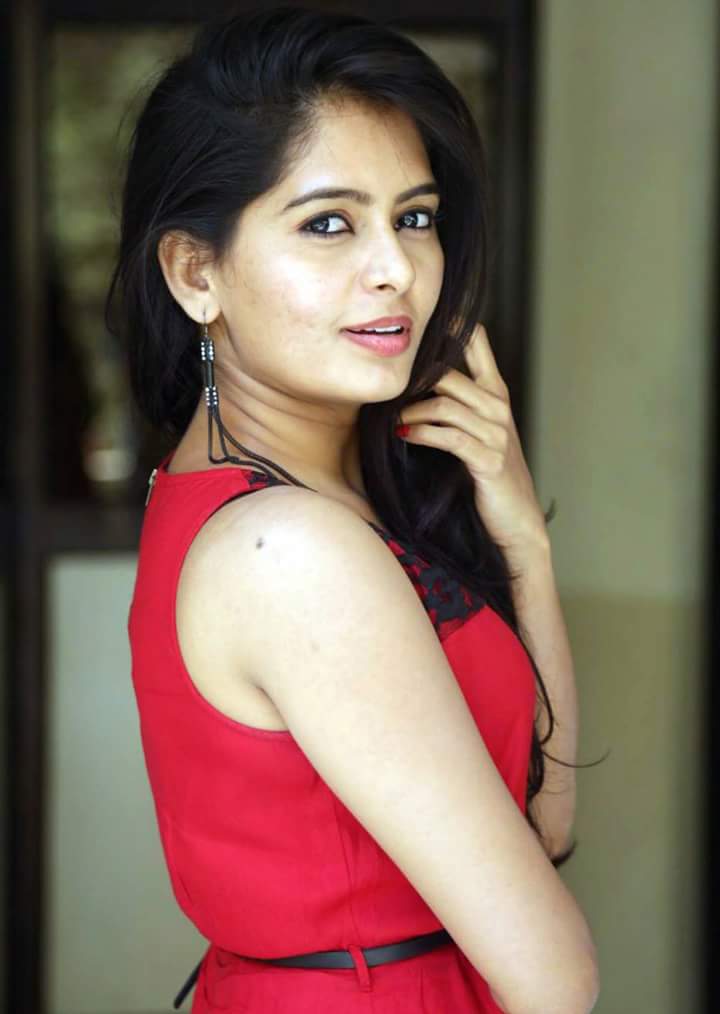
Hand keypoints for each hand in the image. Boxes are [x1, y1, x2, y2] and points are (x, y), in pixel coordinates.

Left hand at [396, 324, 548, 560]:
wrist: (517, 519)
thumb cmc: (488, 474)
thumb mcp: (476, 431)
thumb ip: (455, 405)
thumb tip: (410, 385)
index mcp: (495, 393)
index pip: (478, 344)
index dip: (456, 322)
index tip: (427, 311)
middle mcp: (498, 407)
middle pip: (449, 374)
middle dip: (412, 380)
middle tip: (384, 389)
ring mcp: (496, 432)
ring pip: (444, 405)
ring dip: (411, 411)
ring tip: (389, 419)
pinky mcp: (489, 459)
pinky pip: (449, 437)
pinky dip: (422, 433)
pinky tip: (405, 435)